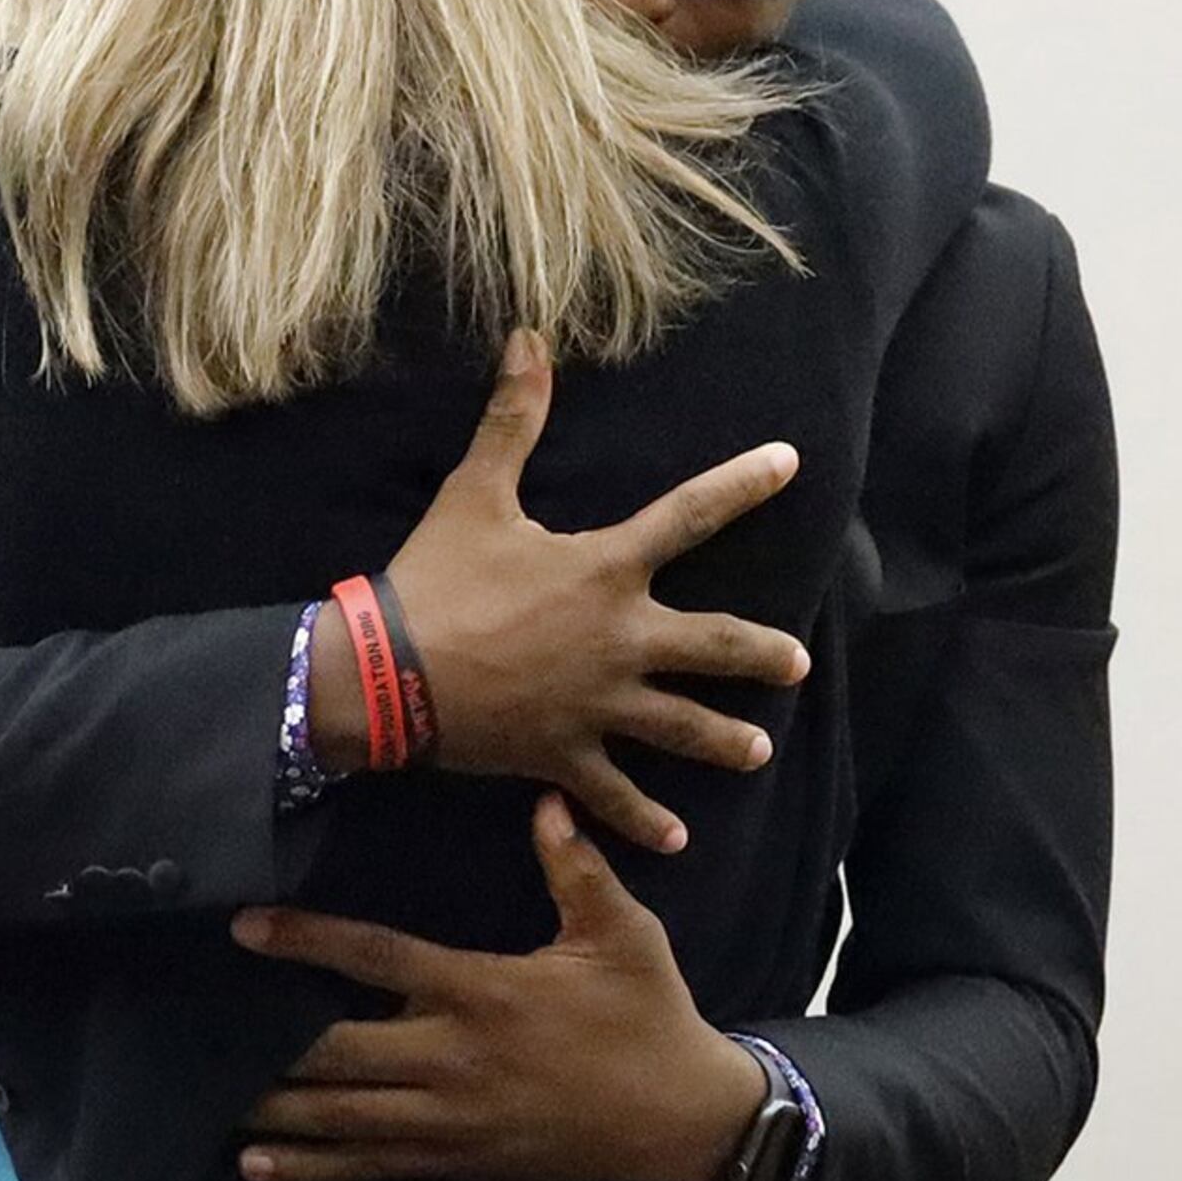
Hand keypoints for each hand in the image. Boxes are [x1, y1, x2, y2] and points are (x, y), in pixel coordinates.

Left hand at [229, 797, 772, 1180]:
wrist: (678, 1120)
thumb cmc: (649, 1016)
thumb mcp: (624, 934)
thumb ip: (577, 869)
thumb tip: (546, 802)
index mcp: (482, 992)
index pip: (376, 960)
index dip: (306, 941)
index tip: (246, 926)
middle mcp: (451, 1058)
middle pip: (333, 1052)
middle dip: (262, 1044)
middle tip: (196, 1029)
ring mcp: (449, 1120)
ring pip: (338, 1116)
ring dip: (270, 1109)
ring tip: (207, 1098)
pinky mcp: (455, 1163)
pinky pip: (367, 1167)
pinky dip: (308, 1168)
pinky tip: (255, 1165)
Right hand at [320, 329, 812, 852]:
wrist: (384, 675)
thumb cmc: (432, 579)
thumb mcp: (476, 492)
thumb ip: (513, 418)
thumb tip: (529, 339)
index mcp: (606, 570)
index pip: (692, 515)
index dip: (744, 484)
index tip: (790, 463)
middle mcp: (620, 640)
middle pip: (714, 646)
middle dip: (761, 655)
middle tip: (797, 665)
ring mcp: (598, 704)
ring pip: (681, 728)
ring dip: (723, 741)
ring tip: (758, 751)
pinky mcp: (566, 754)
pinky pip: (615, 795)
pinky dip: (643, 821)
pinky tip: (675, 840)